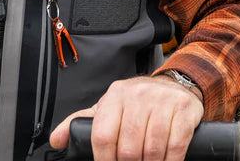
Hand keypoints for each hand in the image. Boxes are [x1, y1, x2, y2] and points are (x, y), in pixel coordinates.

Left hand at [50, 75, 203, 160]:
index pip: (102, 135)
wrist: (174, 86)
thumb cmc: (136, 102)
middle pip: (128, 148)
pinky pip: (175, 146)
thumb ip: (81, 122)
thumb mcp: (108, 107)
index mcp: (115, 96)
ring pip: (152, 150)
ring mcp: (161, 102)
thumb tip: (56, 140)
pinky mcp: (183, 110)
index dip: (104, 160)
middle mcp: (137, 96)